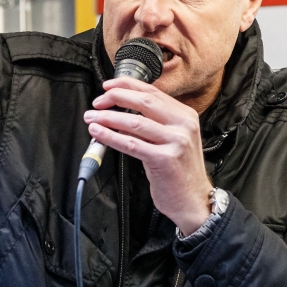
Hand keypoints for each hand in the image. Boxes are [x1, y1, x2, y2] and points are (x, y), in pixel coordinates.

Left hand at [84, 77, 212, 234]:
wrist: (194, 200)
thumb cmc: (180, 171)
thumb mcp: (173, 140)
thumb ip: (153, 124)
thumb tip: (121, 113)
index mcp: (185, 115)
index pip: (153, 92)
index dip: (127, 86)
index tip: (108, 87)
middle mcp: (183, 125)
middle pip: (144, 102)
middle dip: (116, 98)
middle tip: (98, 102)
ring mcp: (176, 141)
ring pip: (135, 122)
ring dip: (108, 118)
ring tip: (92, 118)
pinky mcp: (165, 159)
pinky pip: (132, 144)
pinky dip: (111, 137)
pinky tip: (99, 134)